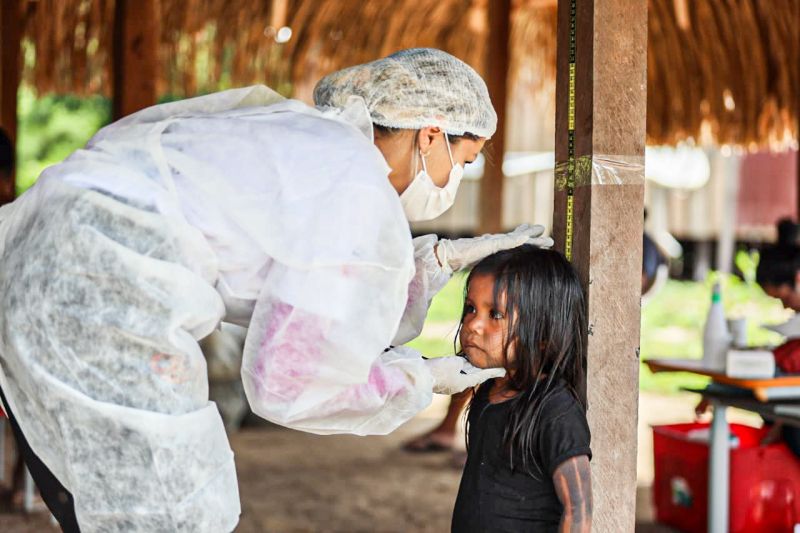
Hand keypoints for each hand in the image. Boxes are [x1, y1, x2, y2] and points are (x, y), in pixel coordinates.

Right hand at [424, 356, 505, 394]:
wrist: (417, 377)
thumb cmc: (437, 370)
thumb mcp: (454, 363)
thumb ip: (462, 362)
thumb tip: (464, 363)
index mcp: (463, 383)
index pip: (481, 376)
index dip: (492, 372)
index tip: (504, 371)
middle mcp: (457, 386)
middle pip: (472, 376)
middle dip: (480, 371)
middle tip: (490, 366)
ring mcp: (448, 386)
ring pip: (462, 376)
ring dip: (468, 370)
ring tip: (474, 364)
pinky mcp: (440, 383)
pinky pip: (453, 375)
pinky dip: (458, 370)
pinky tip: (457, 366)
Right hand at [436, 224, 553, 271]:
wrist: (447, 257)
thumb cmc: (459, 261)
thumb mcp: (478, 266)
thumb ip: (487, 266)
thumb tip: (492, 276)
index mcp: (493, 247)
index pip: (511, 241)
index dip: (523, 238)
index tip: (534, 236)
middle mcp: (494, 242)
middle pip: (516, 236)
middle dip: (530, 233)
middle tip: (543, 230)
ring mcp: (492, 242)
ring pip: (515, 237)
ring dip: (529, 234)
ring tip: (542, 230)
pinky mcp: (489, 244)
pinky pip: (505, 242)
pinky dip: (516, 239)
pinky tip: (526, 237)